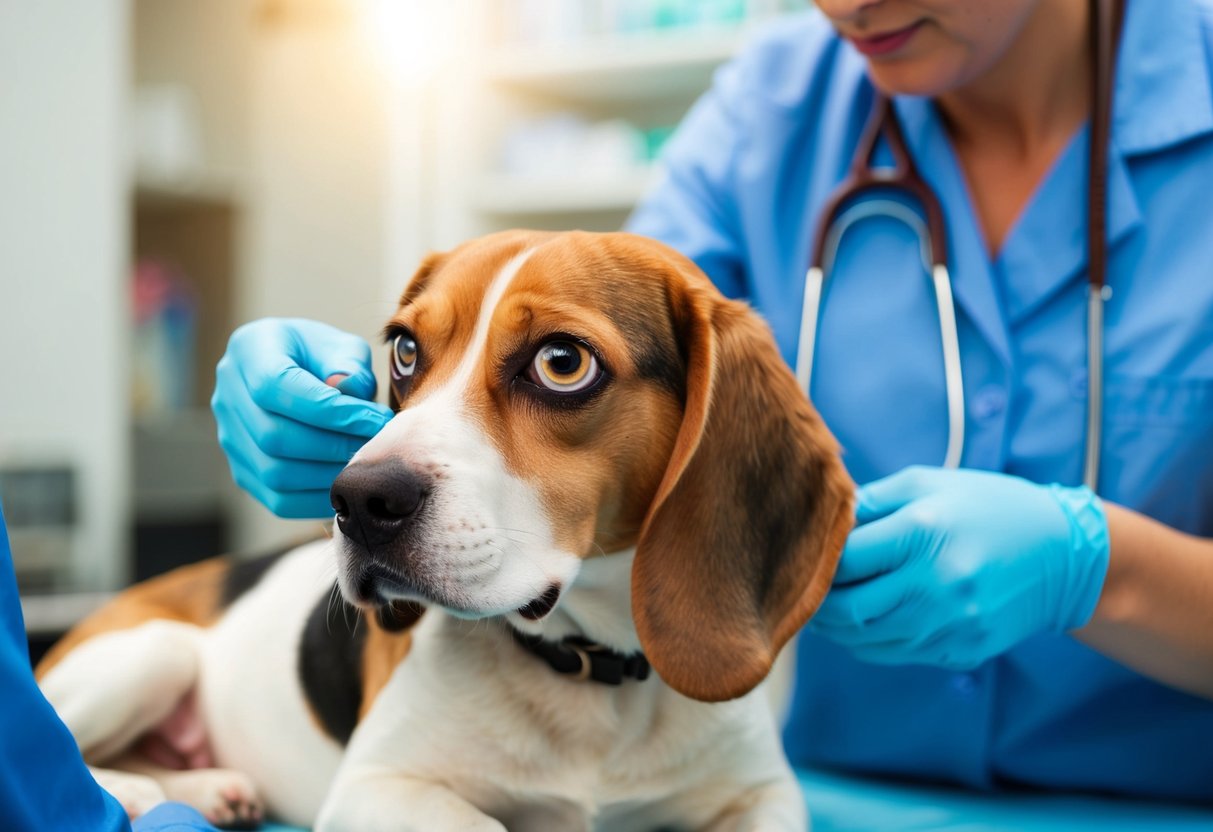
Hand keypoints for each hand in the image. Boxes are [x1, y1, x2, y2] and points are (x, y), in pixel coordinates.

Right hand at [211, 318, 392, 517]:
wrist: (296, 369)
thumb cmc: (324, 356)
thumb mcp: (342, 345)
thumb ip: (349, 364)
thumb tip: (349, 391)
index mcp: (249, 351)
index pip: (276, 386)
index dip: (330, 409)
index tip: (376, 418)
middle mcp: (227, 396)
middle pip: (273, 436)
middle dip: (334, 445)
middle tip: (378, 444)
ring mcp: (229, 438)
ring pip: (274, 473)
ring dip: (328, 473)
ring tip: (366, 462)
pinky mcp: (243, 471)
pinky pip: (278, 499)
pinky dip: (318, 498)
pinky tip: (349, 481)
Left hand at [808, 466, 1108, 669]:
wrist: (1063, 552)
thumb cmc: (986, 506)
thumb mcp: (927, 484)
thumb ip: (870, 501)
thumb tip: (822, 521)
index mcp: (924, 531)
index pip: (845, 559)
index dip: (818, 561)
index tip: (808, 556)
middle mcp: (937, 582)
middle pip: (848, 609)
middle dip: (818, 602)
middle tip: (805, 590)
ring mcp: (952, 622)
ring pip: (867, 640)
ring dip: (837, 628)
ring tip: (827, 609)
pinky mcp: (963, 649)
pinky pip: (897, 654)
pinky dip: (869, 643)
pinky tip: (863, 624)